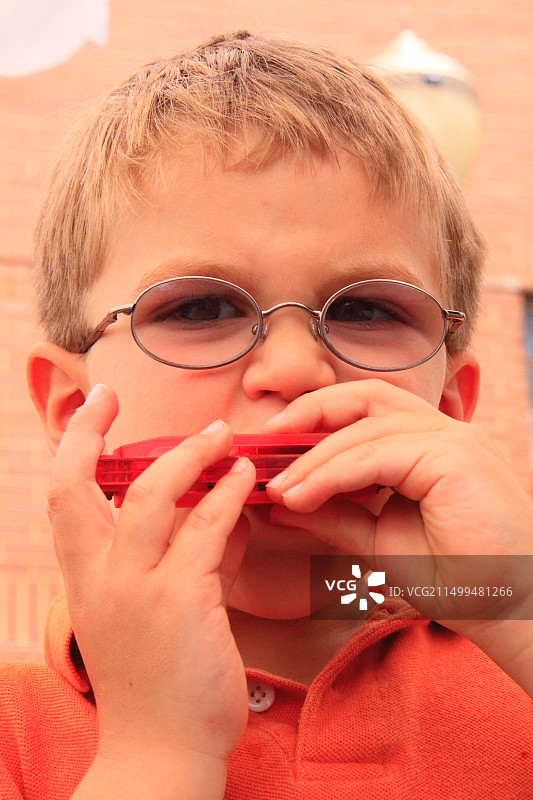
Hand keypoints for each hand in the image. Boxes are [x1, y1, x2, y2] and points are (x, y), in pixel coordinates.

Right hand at [48, 384, 255, 787]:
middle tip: (111, 397)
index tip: (89, 410)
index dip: (71, 447)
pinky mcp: (181, 600)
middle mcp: (99, 579)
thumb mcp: (144, 617)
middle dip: (89, 433)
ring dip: (186, 454)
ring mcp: (136, 588)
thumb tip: (220, 514)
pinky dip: (227, 493)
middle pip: (77, 486)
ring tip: (218, 434)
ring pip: (148, 494)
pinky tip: (246, 477)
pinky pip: (205, 528)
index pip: (61, 500)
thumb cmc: (154, 685)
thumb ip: (175, 559)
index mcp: (84, 581)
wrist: (159, 756)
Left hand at [264, 380, 532, 626]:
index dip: (317, 419)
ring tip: (278, 486)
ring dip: (314, 456)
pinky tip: (302, 495)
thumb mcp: (379, 541)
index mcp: (432, 443)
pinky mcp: (455, 455)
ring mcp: (454, 438)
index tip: (273, 447)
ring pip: (366, 427)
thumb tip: (282, 502)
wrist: (512, 611)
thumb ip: (334, 516)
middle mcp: (445, 430)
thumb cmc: (456, 578)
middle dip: (309, 412)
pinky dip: (333, 473)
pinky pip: (377, 454)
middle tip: (264, 443)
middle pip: (365, 396)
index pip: (366, 410)